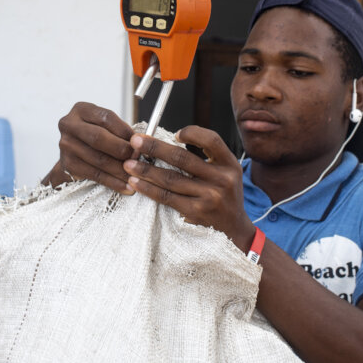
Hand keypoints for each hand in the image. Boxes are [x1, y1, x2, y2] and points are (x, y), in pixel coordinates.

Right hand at [58, 102, 134, 194]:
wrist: (74, 155)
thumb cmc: (94, 138)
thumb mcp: (104, 126)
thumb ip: (120, 131)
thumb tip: (141, 144)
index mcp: (81, 110)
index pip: (106, 118)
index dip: (125, 131)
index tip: (140, 142)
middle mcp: (69, 125)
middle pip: (99, 137)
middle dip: (122, 150)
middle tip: (138, 159)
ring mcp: (66, 145)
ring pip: (99, 159)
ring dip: (120, 170)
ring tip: (136, 175)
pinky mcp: (68, 165)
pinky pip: (95, 175)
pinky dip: (113, 182)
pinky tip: (126, 186)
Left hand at [122, 125, 255, 252]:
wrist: (234, 229)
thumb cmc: (224, 195)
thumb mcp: (227, 172)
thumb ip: (207, 156)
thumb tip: (170, 141)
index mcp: (230, 164)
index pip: (211, 140)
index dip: (192, 133)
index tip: (174, 133)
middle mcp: (221, 179)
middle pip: (182, 158)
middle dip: (155, 147)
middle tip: (135, 140)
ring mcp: (208, 197)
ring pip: (171, 178)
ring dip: (146, 170)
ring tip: (128, 163)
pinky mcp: (195, 212)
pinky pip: (167, 197)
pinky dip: (149, 189)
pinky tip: (136, 182)